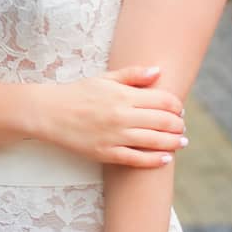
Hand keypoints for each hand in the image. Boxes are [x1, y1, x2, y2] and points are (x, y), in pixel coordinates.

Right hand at [29, 65, 186, 168]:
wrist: (50, 113)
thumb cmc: (78, 93)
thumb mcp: (105, 78)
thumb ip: (133, 75)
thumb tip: (159, 72)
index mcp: (123, 95)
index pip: (162, 100)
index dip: (176, 105)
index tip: (179, 109)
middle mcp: (122, 116)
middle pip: (163, 121)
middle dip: (178, 125)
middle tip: (182, 127)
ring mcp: (115, 136)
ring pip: (154, 141)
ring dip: (173, 142)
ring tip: (181, 142)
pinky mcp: (106, 153)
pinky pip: (137, 159)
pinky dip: (155, 160)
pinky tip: (166, 158)